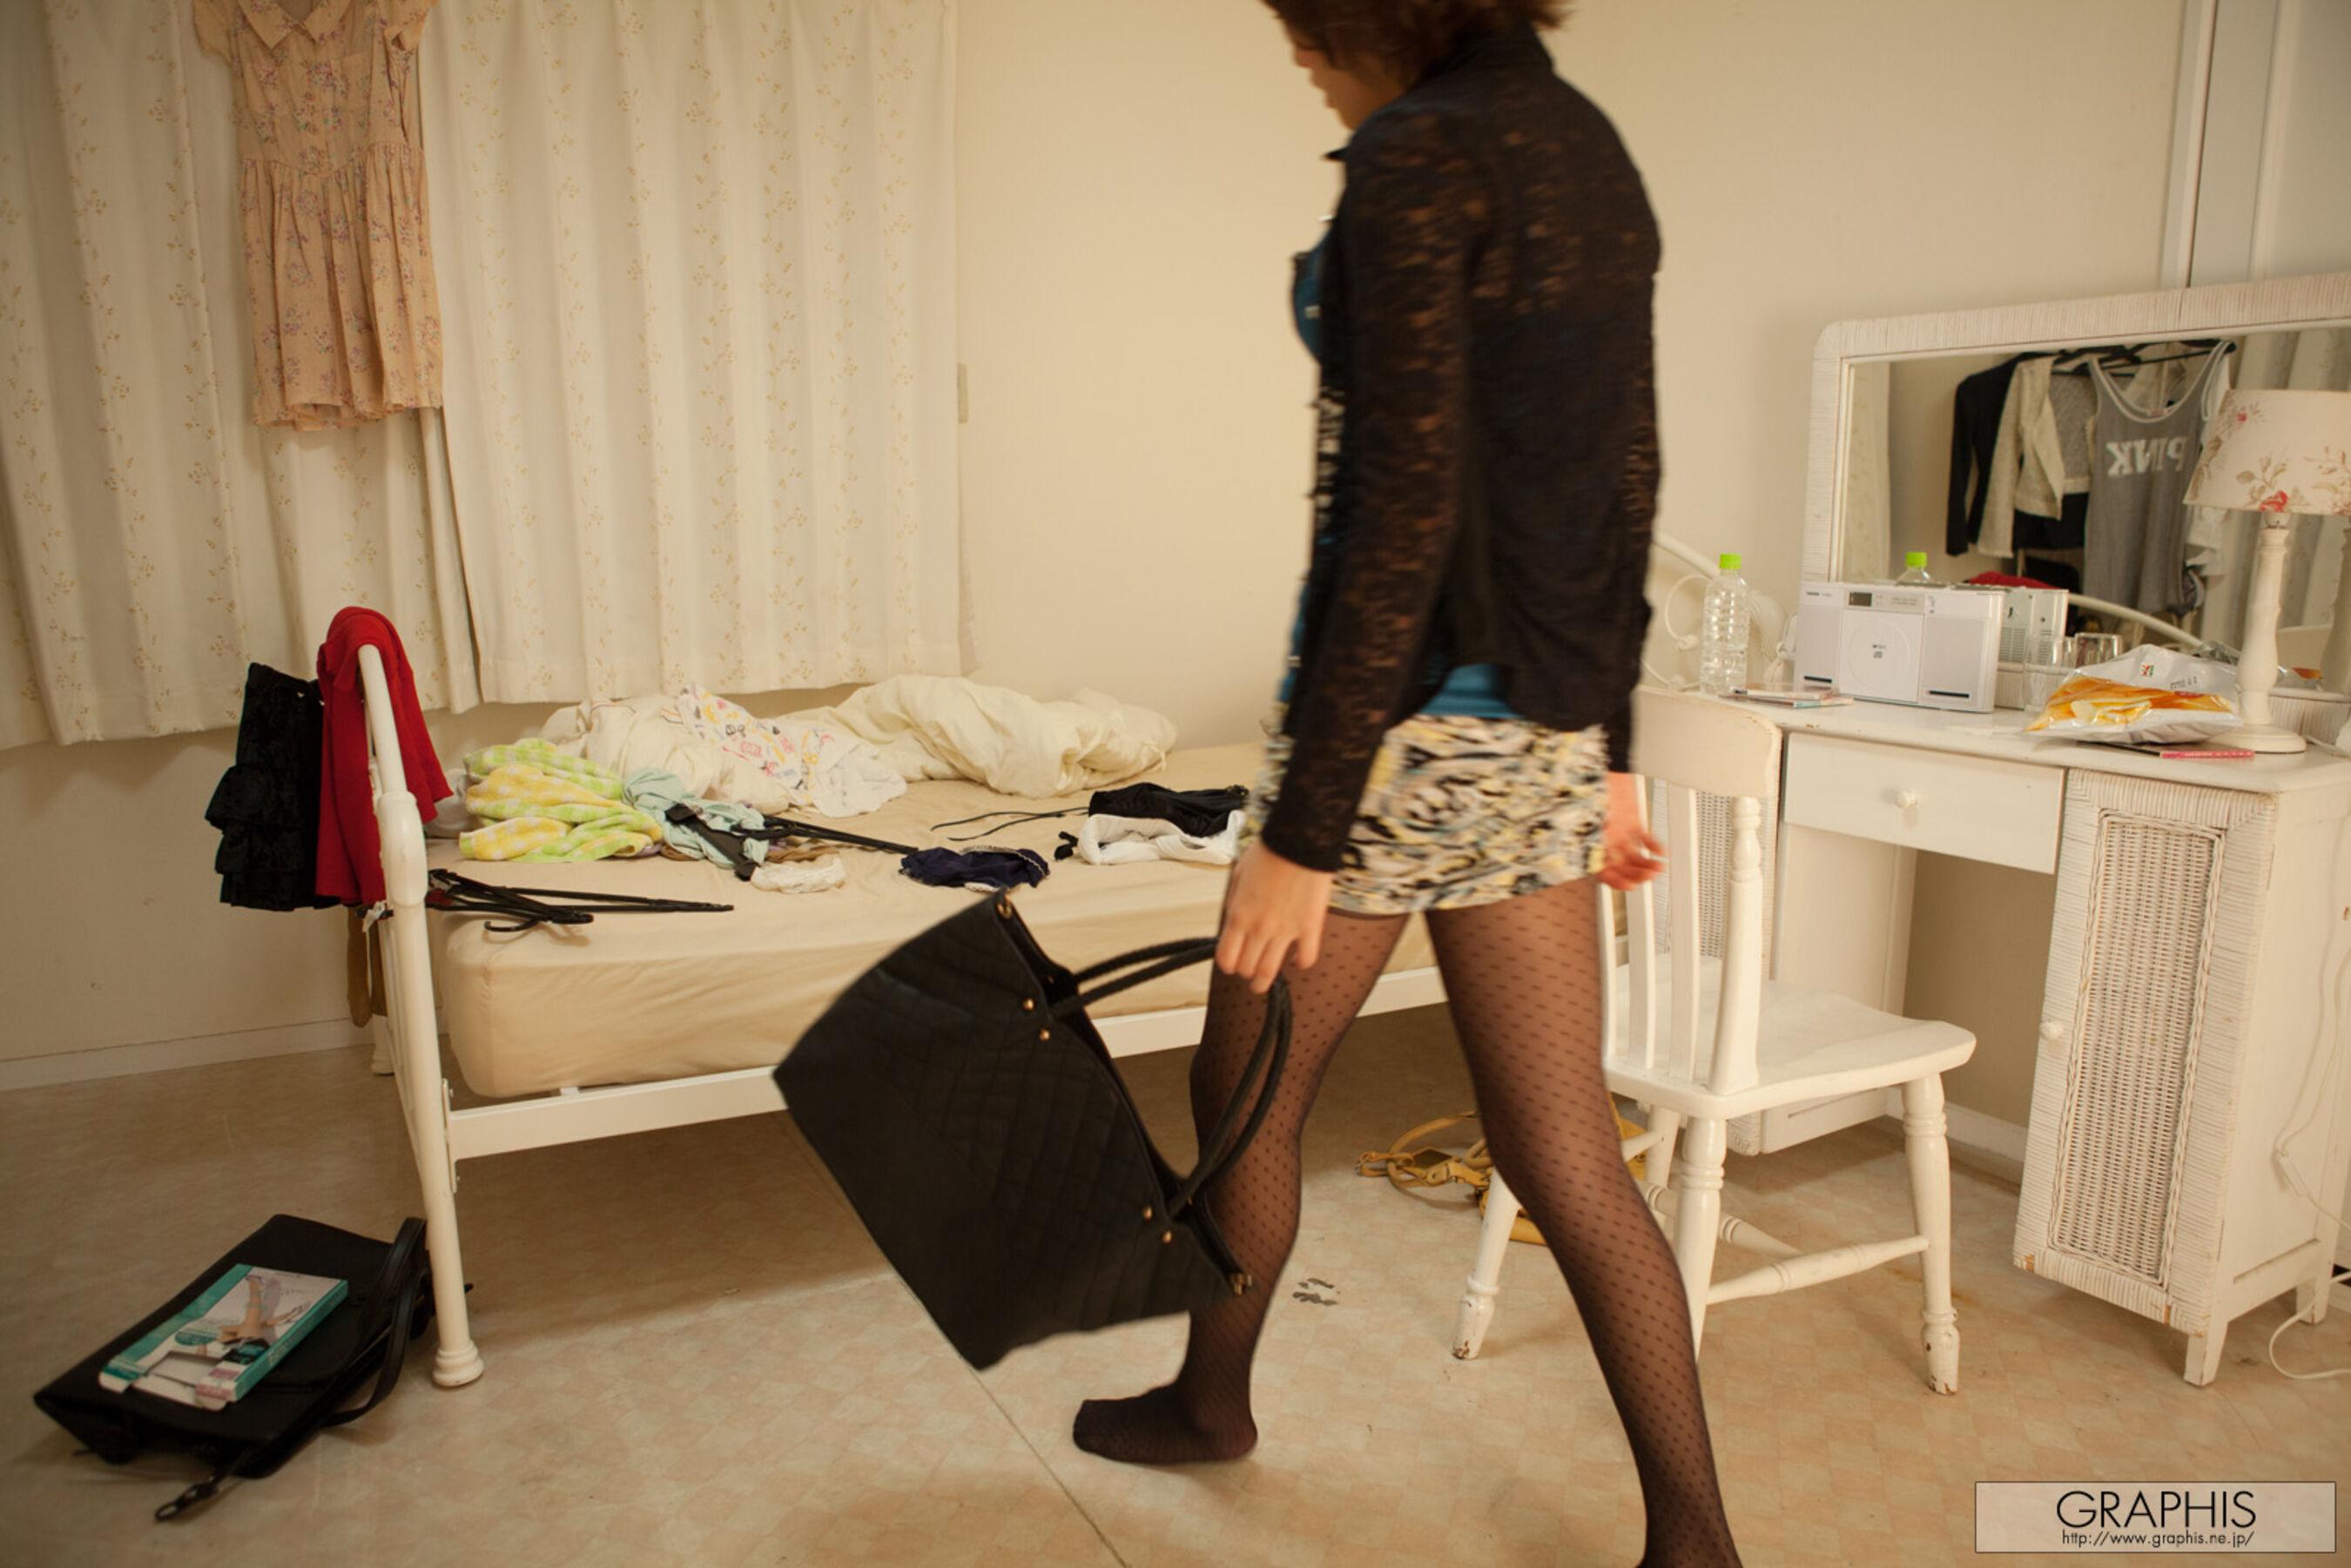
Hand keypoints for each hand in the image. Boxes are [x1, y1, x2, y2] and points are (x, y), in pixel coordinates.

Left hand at [1216, 841, 1333, 993]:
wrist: (1299, 840)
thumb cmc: (1269, 852)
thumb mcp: (1238, 876)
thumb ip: (1234, 903)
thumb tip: (1233, 921)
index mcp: (1238, 915)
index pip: (1226, 958)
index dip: (1228, 965)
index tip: (1232, 964)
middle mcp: (1259, 928)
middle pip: (1246, 968)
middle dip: (1245, 971)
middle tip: (1249, 970)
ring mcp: (1285, 931)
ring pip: (1270, 972)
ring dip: (1264, 982)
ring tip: (1264, 983)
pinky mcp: (1310, 928)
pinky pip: (1305, 959)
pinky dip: (1300, 963)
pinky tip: (1296, 959)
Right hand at [1598, 771, 1664, 889]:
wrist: (1606, 763)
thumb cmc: (1592, 785)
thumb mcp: (1588, 814)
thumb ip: (1592, 838)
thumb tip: (1596, 860)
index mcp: (1590, 841)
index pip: (1602, 870)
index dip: (1616, 881)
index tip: (1631, 886)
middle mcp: (1605, 840)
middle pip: (1621, 868)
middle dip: (1636, 874)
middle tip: (1650, 875)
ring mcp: (1619, 832)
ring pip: (1634, 858)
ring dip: (1647, 865)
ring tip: (1658, 867)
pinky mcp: (1632, 821)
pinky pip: (1644, 840)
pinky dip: (1653, 847)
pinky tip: (1660, 852)